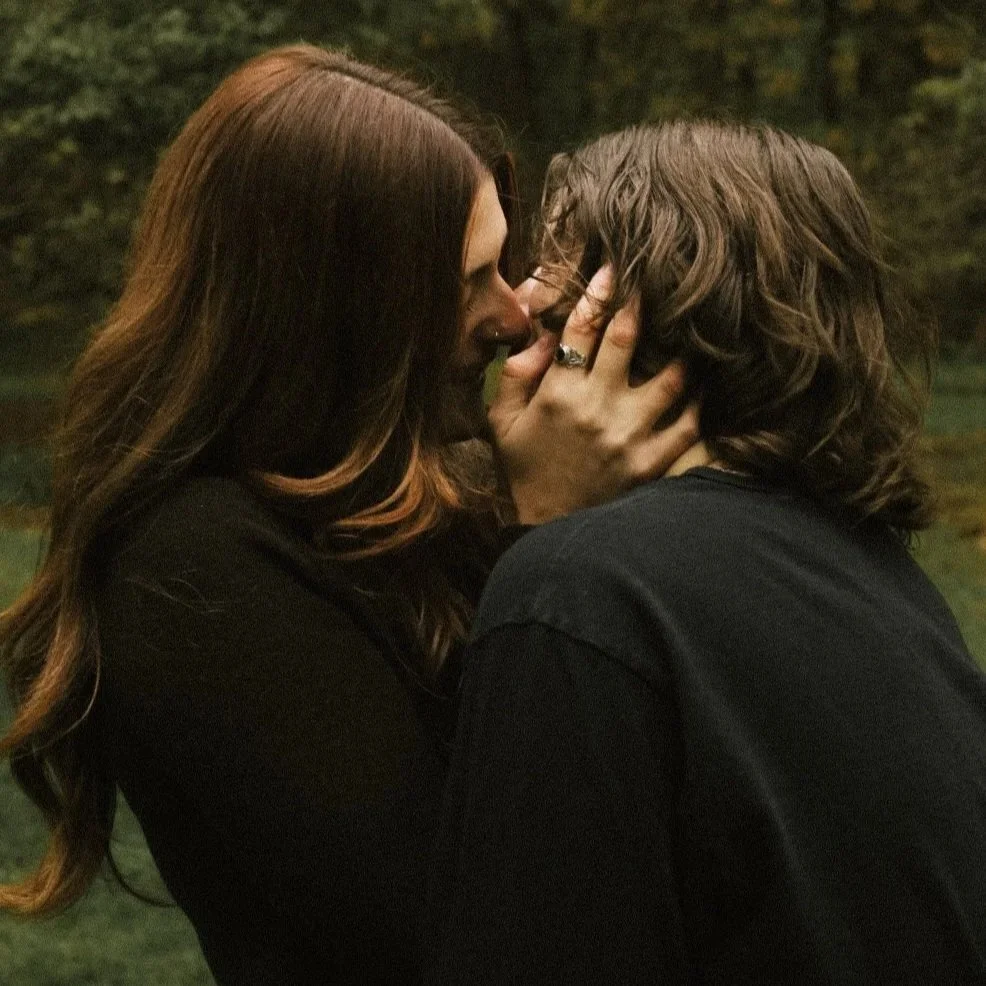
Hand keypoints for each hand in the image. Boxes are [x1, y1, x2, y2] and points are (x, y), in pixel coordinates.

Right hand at [490, 266, 700, 524]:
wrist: (550, 531)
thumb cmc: (524, 472)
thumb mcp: (502, 424)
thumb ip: (516, 377)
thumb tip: (540, 336)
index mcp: (557, 395)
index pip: (580, 328)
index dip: (599, 291)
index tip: (614, 267)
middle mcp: (596, 409)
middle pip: (627, 340)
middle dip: (643, 303)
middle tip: (659, 281)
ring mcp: (629, 436)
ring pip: (670, 378)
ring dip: (683, 350)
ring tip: (694, 330)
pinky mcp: (652, 462)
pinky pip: (688, 424)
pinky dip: (699, 402)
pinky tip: (703, 385)